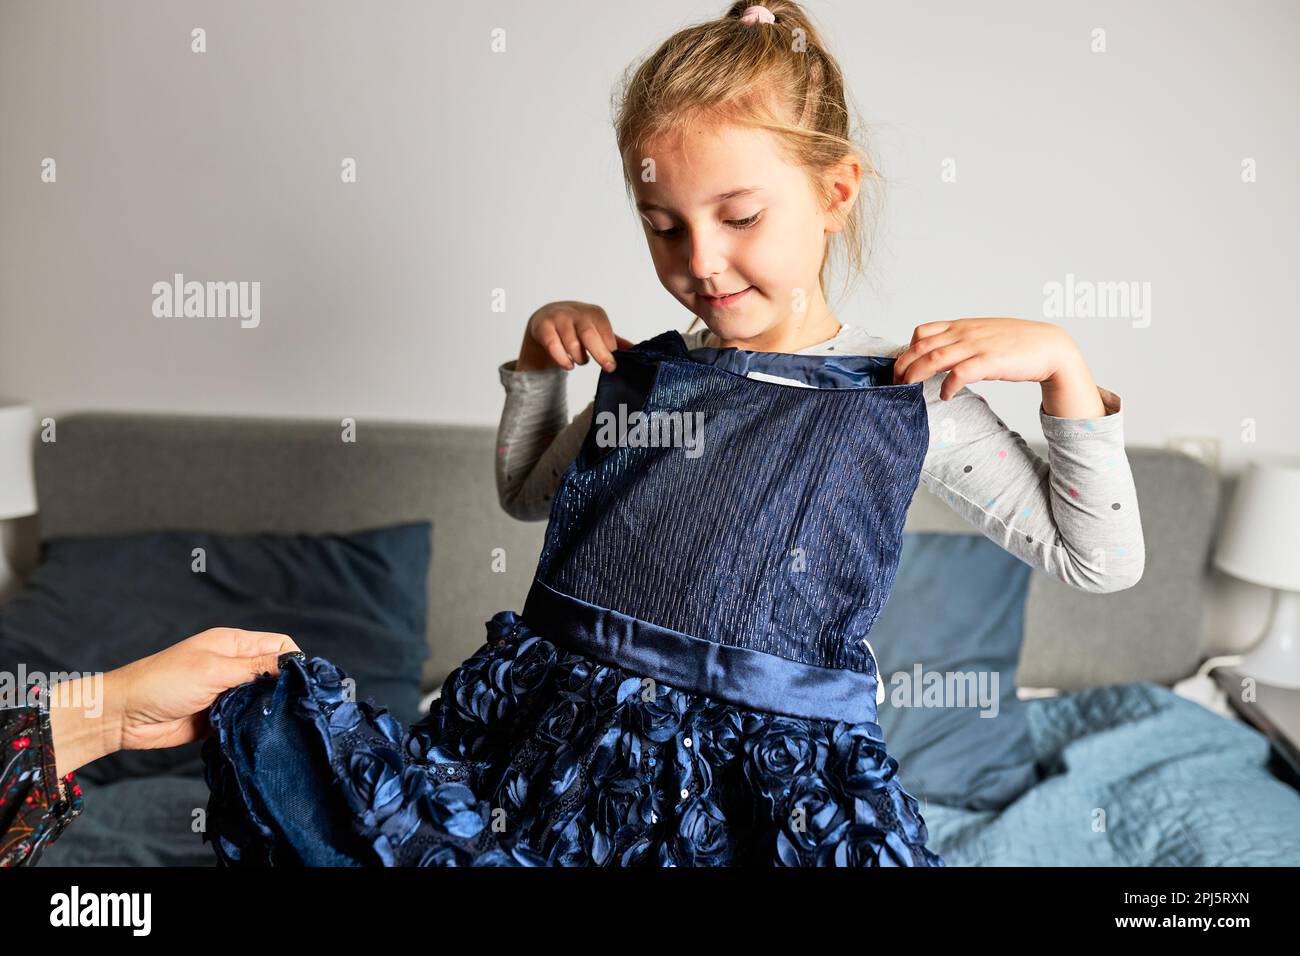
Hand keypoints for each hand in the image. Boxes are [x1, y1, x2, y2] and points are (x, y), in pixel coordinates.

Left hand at [48, 628, 300, 777]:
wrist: (123, 717)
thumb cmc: (163, 683)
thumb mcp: (214, 670)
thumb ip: (255, 667)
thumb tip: (294, 665)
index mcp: (234, 645)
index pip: (279, 645)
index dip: (292, 661)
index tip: (299, 683)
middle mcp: (234, 666)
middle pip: (274, 673)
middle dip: (283, 688)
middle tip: (290, 707)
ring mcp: (226, 692)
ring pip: (262, 698)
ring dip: (266, 709)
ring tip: (271, 721)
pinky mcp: (219, 716)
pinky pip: (246, 719)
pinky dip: (251, 726)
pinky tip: (255, 733)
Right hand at [518, 301, 633, 371]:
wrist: (546, 318)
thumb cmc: (576, 328)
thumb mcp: (596, 332)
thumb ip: (613, 342)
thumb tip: (636, 352)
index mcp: (594, 313)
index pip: (605, 332)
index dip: (610, 350)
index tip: (613, 365)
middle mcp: (577, 313)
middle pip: (589, 334)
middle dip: (600, 353)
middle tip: (608, 368)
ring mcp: (558, 318)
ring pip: (571, 343)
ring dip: (579, 358)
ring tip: (580, 361)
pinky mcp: (543, 326)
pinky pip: (553, 345)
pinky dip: (562, 358)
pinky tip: (568, 365)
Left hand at [891, 318, 1082, 400]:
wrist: (1050, 346)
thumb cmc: (1016, 343)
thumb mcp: (983, 335)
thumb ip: (961, 342)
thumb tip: (940, 357)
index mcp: (962, 326)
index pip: (922, 332)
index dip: (906, 350)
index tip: (901, 367)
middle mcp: (965, 333)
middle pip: (921, 347)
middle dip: (903, 366)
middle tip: (895, 384)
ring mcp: (977, 346)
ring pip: (934, 358)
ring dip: (916, 375)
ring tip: (909, 389)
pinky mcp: (989, 361)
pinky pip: (960, 373)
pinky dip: (947, 386)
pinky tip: (945, 396)